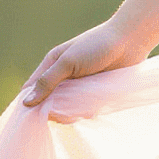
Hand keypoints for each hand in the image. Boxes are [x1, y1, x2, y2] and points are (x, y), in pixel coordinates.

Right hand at [19, 20, 152, 107]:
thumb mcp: (69, 61)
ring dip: (72, 113)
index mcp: (52, 65)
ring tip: (83, 108)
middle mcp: (63, 77)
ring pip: (66, 109)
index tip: (34, 117)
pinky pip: (84, 110)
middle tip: (68, 111)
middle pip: (49, 103)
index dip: (30, 103)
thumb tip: (26, 102)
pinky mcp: (93, 94)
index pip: (32, 89)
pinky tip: (94, 109)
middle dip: (55, 111)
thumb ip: (48, 81)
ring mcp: (78, 86)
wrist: (131, 41)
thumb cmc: (98, 45)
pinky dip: (86, 112)